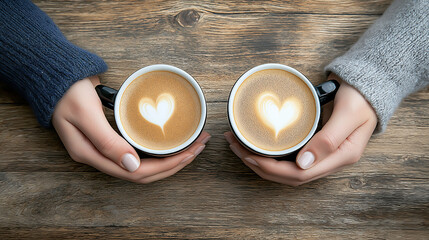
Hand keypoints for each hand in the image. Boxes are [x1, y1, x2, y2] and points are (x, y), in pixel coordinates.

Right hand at [52, 76, 209, 182]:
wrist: (55, 74)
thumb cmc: (67, 91)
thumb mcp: (86, 114)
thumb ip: (106, 141)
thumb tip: (132, 165)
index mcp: (91, 155)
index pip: (136, 173)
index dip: (166, 167)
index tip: (189, 154)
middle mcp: (100, 156)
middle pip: (143, 172)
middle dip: (174, 164)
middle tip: (198, 148)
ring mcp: (105, 148)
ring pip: (143, 164)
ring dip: (169, 159)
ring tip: (192, 147)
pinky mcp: (111, 138)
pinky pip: (139, 151)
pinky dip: (157, 151)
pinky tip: (171, 144)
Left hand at [224, 75, 376, 185]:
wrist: (368, 87)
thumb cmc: (361, 98)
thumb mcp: (349, 114)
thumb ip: (329, 139)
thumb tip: (303, 163)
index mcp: (340, 157)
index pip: (299, 175)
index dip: (271, 169)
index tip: (249, 155)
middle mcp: (329, 161)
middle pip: (288, 176)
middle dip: (259, 165)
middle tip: (235, 146)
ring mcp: (321, 155)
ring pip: (286, 169)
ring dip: (261, 161)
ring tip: (238, 145)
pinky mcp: (315, 146)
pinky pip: (289, 157)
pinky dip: (270, 154)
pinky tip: (256, 145)